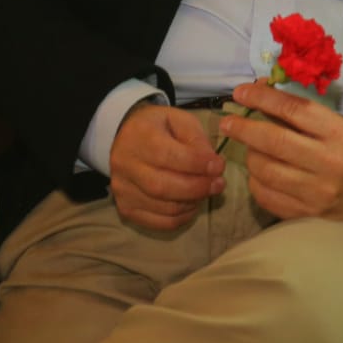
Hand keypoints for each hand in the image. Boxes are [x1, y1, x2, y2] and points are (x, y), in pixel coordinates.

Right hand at [109, 103, 225, 229]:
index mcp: (139, 135)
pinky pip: (157, 222)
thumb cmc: (160, 127)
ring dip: (191, 203)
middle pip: (162, 186)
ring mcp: (122, 189)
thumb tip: (212, 164)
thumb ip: (196, 139)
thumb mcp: (180, 120)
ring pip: (162, 207)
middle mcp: (125, 164)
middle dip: (197, 188)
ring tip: (206, 191)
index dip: (197, 164)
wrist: (128, 138)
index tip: (219, 166)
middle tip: (219, 184)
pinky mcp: (125, 207)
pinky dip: (180, 218)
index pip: (167, 155)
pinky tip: (191, 204)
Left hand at [220, 81, 342, 221]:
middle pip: (274, 141)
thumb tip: (260, 91)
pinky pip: (266, 196)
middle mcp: (329, 162)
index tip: (241, 92)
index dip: (262, 98)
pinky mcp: (306, 214)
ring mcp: (317, 192)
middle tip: (228, 122)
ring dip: (250, 156)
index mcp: (339, 133)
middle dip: (244, 128)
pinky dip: (255, 181)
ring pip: (265, 170)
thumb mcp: (337, 125)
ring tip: (249, 149)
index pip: (294, 110)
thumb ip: (301, 113)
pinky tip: (258, 173)